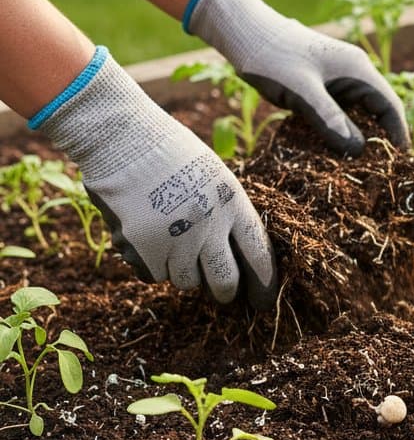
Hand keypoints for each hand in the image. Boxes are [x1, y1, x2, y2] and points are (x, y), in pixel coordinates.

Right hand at [36, 49, 276, 307]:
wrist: (122, 139)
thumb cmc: (172, 156)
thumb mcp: (215, 178)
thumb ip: (228, 215)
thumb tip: (238, 258)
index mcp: (232, 203)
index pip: (259, 254)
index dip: (264, 283)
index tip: (264, 300)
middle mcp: (208, 225)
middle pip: (225, 281)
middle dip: (225, 292)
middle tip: (223, 294)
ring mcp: (174, 239)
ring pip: (187, 281)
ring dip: (183, 271)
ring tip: (172, 240)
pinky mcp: (141, 249)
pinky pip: (155, 274)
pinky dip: (153, 263)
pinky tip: (148, 235)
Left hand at [186, 0, 409, 155]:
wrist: (244, 32)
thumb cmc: (273, 57)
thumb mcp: (302, 92)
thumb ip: (330, 120)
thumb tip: (358, 151)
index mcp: (358, 70)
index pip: (390, 106)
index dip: (397, 135)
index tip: (398, 163)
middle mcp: (354, 74)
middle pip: (377, 112)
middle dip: (379, 140)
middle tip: (378, 173)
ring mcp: (337, 80)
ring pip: (357, 114)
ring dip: (357, 138)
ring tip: (356, 168)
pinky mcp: (321, 86)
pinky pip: (338, 113)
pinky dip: (338, 131)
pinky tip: (330, 151)